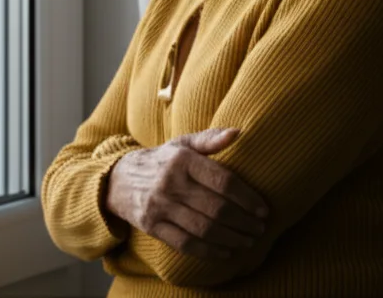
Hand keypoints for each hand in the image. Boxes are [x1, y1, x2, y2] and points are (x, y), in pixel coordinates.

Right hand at [104, 127, 268, 259]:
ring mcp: (159, 206)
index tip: (263, 209)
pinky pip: (185, 244)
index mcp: (182, 159)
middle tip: (260, 228)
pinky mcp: (152, 226)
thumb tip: (238, 132)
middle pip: (216, 208)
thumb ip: (210, 139)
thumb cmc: (161, 160)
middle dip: (244, 222)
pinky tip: (226, 252)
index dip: (247, 198)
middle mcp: (170, 183)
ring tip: (249, 240)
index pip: (223, 181)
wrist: (118, 179)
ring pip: (203, 228)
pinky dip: (209, 251)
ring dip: (231, 238)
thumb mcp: (182, 144)